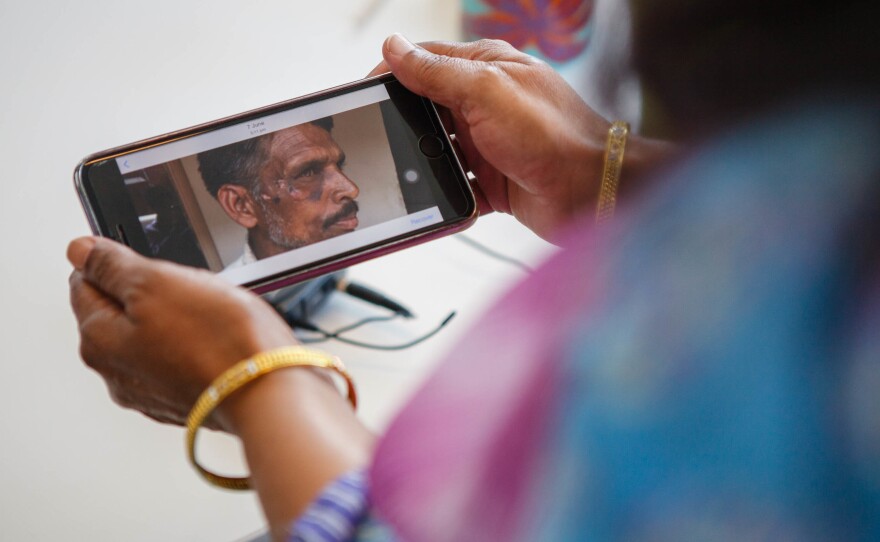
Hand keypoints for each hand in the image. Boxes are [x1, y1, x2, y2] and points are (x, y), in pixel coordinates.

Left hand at [68, 236, 296, 429]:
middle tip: (187, 288)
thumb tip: (79, 251)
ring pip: (157, 333)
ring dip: (179, 317)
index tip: (147, 260)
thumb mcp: (156, 282)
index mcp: (97, 340)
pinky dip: (199, 343)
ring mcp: (151, 390)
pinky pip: (184, 356)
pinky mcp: (185, 398)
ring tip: (211, 315)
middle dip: (151, 292)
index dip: (115, 262)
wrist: (270, 392)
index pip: (83, 283)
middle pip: (122, 311)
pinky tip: (222, 339)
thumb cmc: (219, 341)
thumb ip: (111, 265)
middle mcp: (116, 372)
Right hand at [371, 35, 673, 240]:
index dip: (393, 73)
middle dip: (407, 123)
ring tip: (417, 172)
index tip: (365, 92)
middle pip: (428, 107)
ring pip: (439, 148)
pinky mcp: (495, 179)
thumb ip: (437, 71)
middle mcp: (487, 103)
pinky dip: (449, 192)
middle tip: (386, 138)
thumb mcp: (486, 91)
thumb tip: (394, 48)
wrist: (593, 192)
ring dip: (427, 161)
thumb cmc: (554, 135)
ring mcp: (491, 142)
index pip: (426, 60)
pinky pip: (457, 185)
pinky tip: (445, 197)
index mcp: (487, 68)